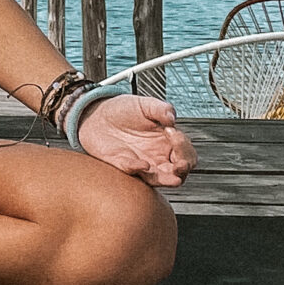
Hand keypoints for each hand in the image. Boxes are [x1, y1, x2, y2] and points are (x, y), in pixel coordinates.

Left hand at [74, 92, 196, 187]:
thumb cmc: (123, 110)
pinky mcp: (124, 166)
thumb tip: (172, 118)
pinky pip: (133, 172)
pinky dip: (138, 169)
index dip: (184, 148)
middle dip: (183, 170)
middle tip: (180, 164)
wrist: (96, 115)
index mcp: (167, 143)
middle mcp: (158, 157)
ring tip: (172, 176)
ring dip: (166, 179)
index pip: (187, 154)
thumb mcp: (144, 105)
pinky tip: (141, 164)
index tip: (172, 132)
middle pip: (179, 173)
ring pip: (160, 179)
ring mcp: (142, 164)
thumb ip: (160, 109)